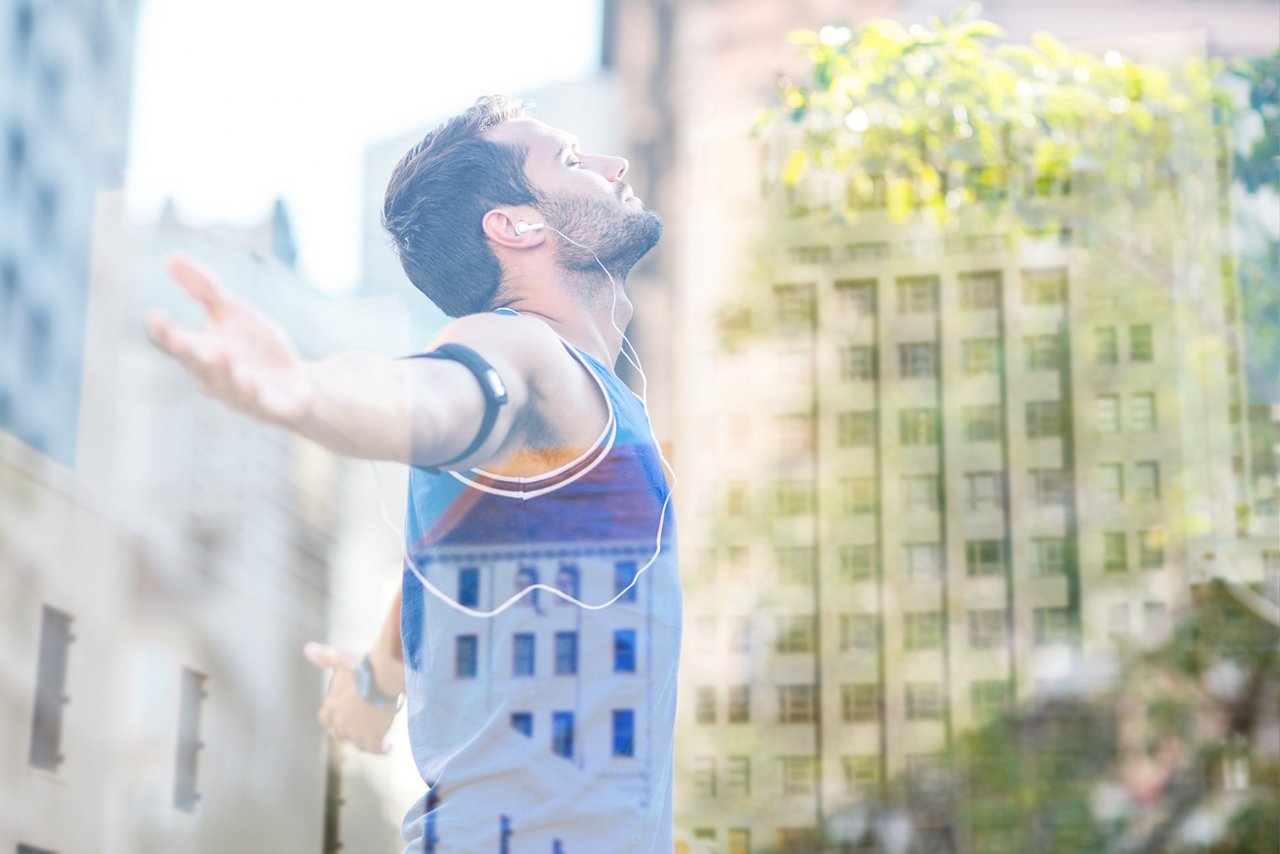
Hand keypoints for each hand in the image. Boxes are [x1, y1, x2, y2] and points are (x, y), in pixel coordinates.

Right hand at [147, 254, 311, 424]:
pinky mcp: (273, 409)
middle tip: (180, 338)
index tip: (155, 316)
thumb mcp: (233, 313)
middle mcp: (217, 379)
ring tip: (222, 354)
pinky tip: (254, 383)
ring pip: (229, 389)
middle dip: (190, 353)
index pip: (175, 344)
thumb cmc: (258, 349)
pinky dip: (257, 397)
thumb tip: (170, 258)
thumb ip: (205, 290)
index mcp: (202, 353)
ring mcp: (244, 397)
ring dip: (224, 372)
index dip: (164, 332)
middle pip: (198, 367)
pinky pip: (262, 406)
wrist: (299, 385)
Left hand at [304, 642, 398, 754]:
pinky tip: (388, 745)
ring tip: (379, 730)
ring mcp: (355, 734)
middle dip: (353, 724)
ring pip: (359, 741)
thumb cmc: (362, 666)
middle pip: (343, 730)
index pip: (326, 718)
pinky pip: (375, 749)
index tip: (347, 709)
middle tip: (367, 715)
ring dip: (367, 736)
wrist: (383, 676)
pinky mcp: (373, 738)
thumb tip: (308, 649)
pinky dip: (382, 748)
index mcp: (330, 707)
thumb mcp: (340, 658)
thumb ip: (324, 658)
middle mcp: (339, 724)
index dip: (336, 714)